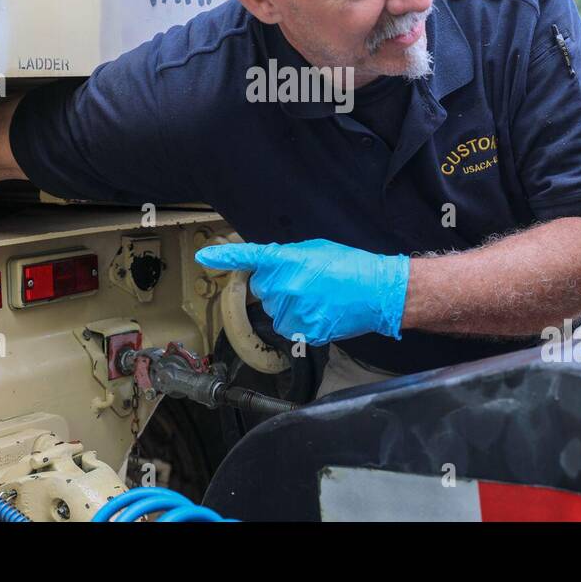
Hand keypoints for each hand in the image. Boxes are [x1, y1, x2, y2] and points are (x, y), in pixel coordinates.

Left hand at [194, 239, 409, 345]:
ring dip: (287, 305)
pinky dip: (299, 322)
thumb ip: (287, 257)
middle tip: (302, 282)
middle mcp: (284, 286)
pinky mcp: (303, 331)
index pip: (249, 257)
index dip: (224, 257)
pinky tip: (319, 312)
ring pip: (274, 311)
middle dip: (275, 286)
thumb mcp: (315, 250)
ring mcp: (292, 311)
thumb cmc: (350, 266)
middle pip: (261, 289)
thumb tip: (271, 266)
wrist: (376, 291)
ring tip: (316, 298)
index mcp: (287, 260)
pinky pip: (289, 327)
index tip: (204, 257)